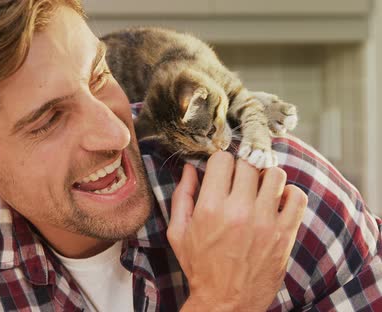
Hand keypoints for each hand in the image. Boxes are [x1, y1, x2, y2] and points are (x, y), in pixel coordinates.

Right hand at [167, 152, 306, 311]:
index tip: (221, 170)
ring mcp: (265, 222)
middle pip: (248, 164)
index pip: (223, 160)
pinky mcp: (284, 233)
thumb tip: (189, 168)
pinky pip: (296, 196)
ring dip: (265, 177)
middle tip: (238, 181)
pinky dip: (288, 193)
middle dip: (241, 168)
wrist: (226, 302)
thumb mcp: (178, 232)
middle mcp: (239, 211)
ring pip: (275, 174)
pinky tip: (276, 202)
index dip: (221, 162)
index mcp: (210, 208)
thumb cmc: (200, 267)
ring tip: (258, 189)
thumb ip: (182, 196)